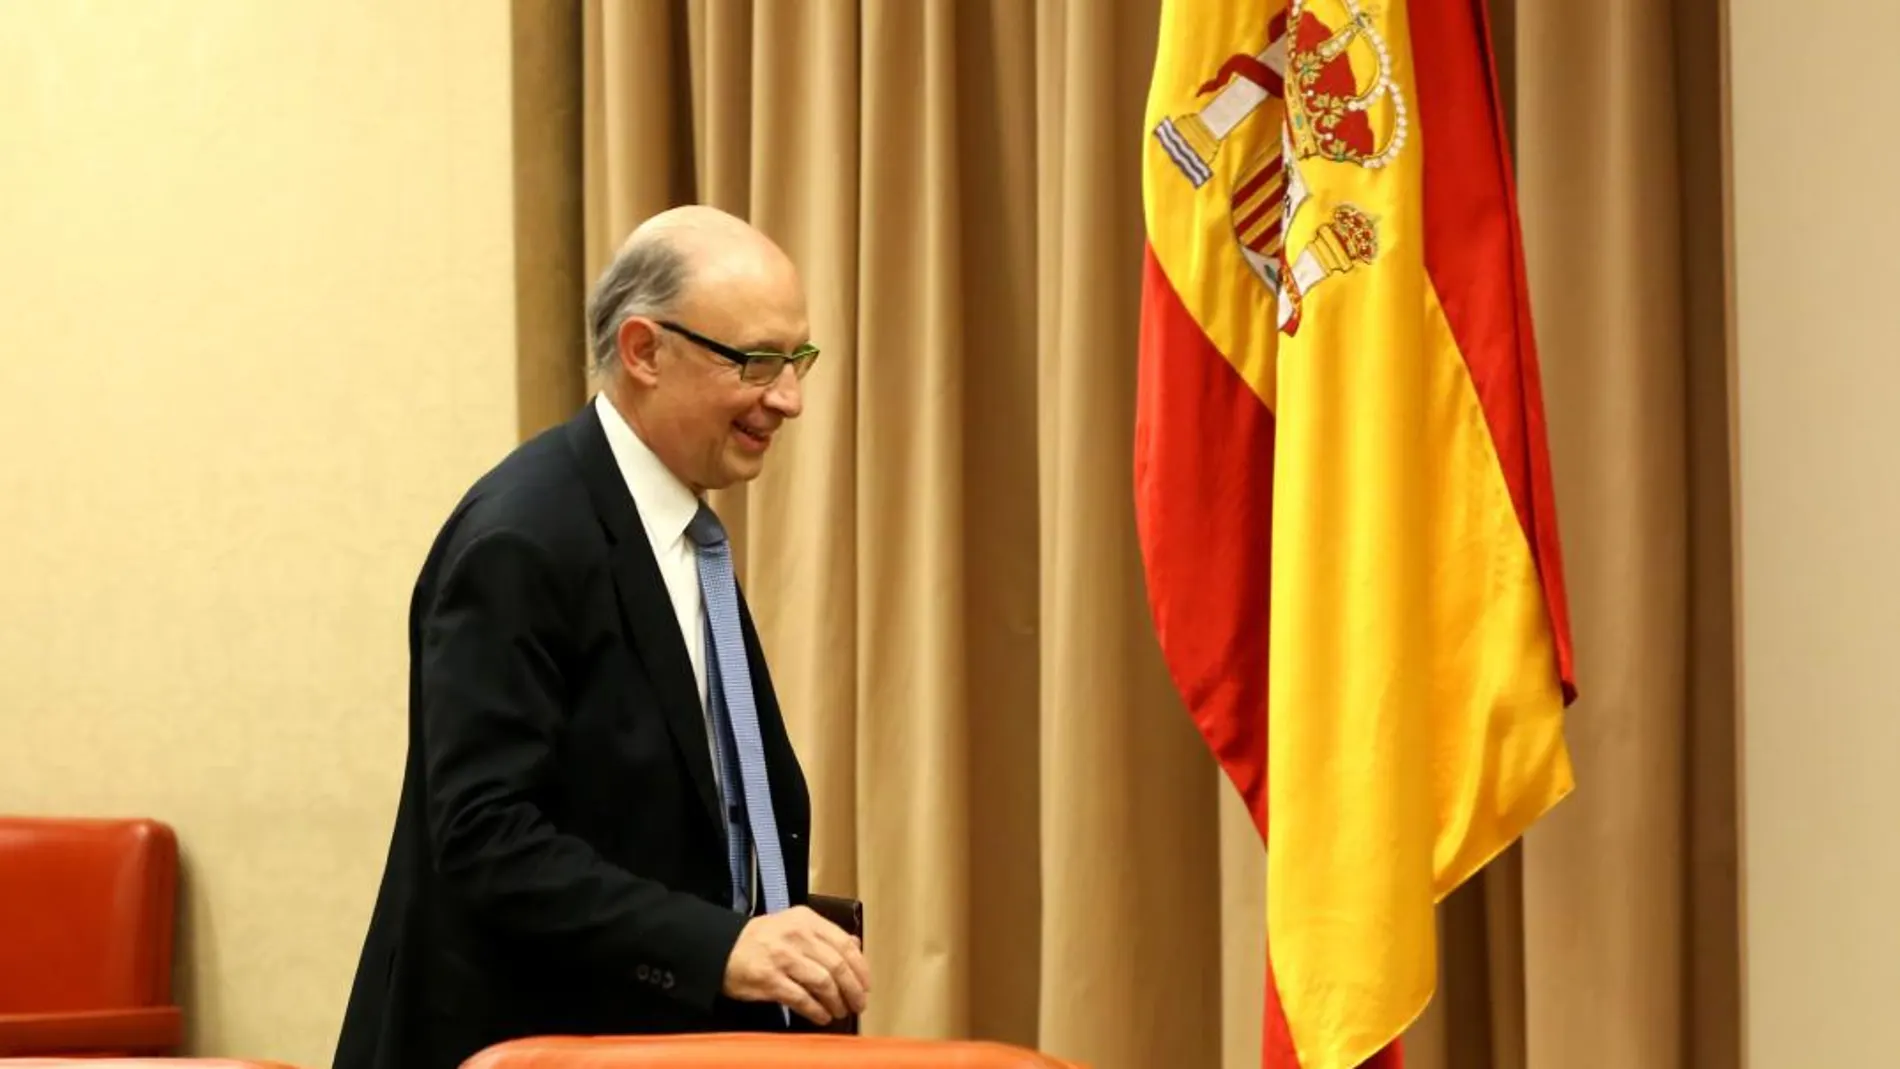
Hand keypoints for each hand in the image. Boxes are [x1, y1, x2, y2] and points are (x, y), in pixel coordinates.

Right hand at [720, 905, 870, 1024]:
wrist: (722, 948)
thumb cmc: (762, 939)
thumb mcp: (794, 925)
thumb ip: (824, 934)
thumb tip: (855, 945)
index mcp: (806, 919)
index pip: (845, 944)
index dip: (861, 968)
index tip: (866, 985)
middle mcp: (796, 935)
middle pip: (838, 966)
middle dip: (853, 990)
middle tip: (858, 1004)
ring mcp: (782, 957)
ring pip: (823, 983)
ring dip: (836, 1002)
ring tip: (839, 1012)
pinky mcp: (769, 979)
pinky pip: (802, 998)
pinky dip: (816, 1011)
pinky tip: (821, 1017)